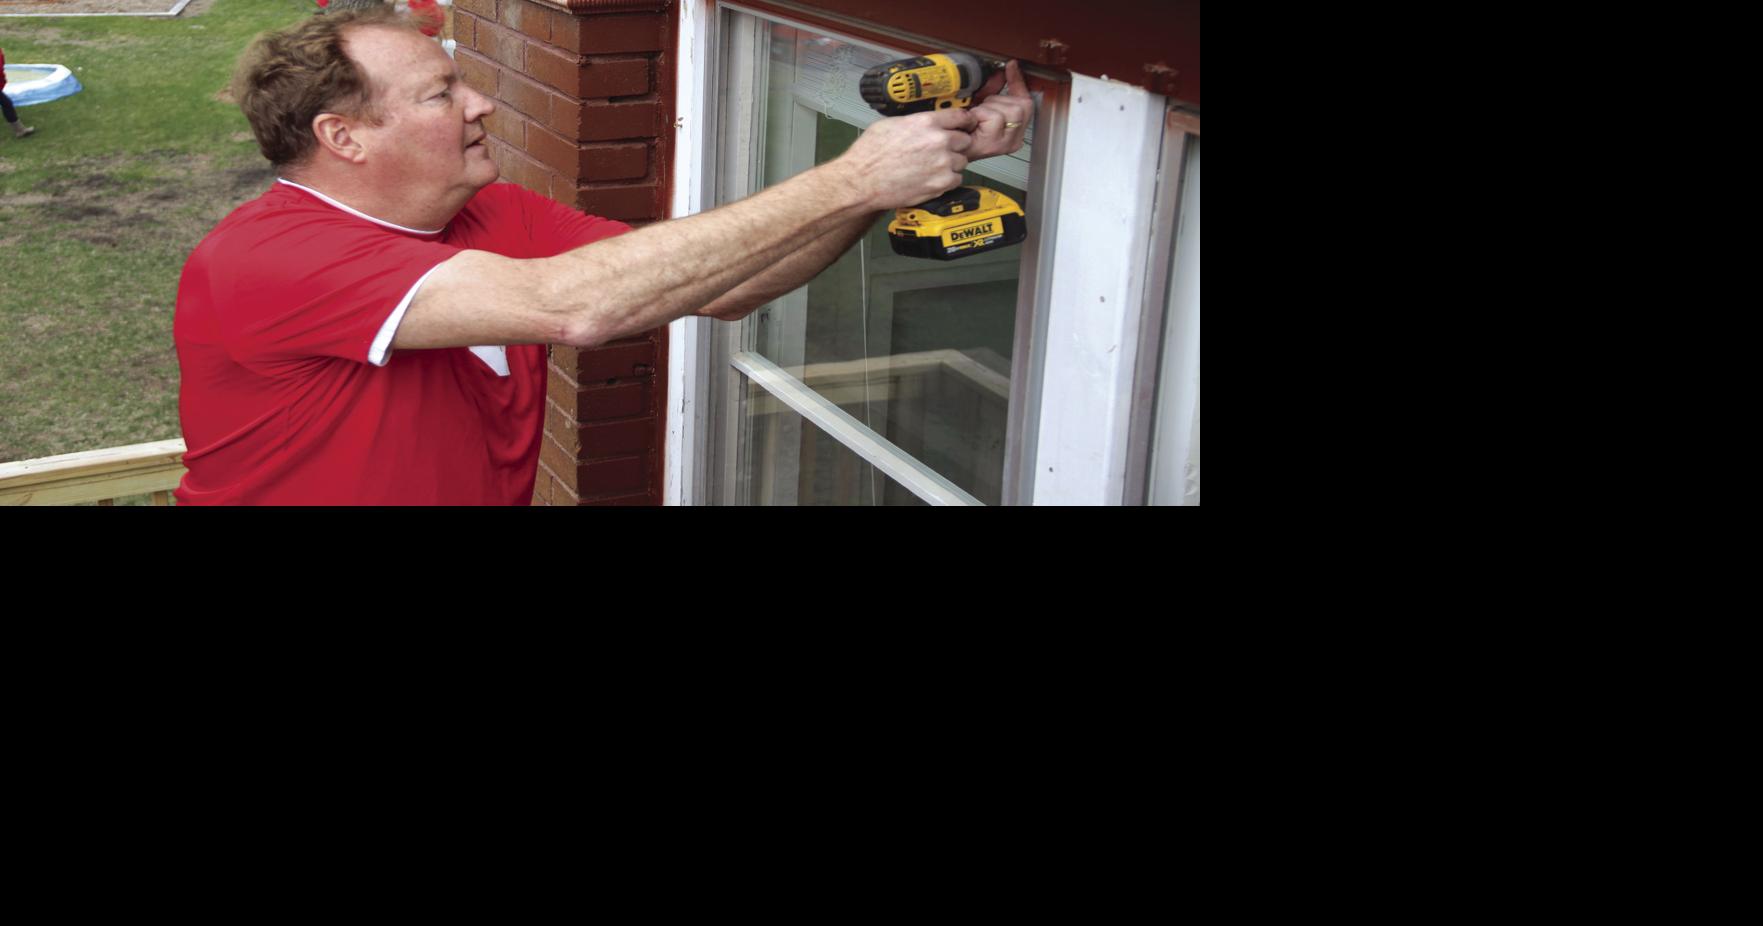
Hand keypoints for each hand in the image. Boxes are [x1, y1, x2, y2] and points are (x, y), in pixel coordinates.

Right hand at [835, 107, 976, 210]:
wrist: (862, 182)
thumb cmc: (869, 154)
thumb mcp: (891, 124)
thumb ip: (915, 121)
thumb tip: (925, 122)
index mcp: (927, 122)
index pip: (960, 116)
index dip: (963, 122)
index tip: (964, 125)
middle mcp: (939, 141)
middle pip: (964, 140)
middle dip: (955, 145)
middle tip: (941, 151)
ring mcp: (942, 164)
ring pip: (961, 161)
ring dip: (951, 164)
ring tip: (932, 167)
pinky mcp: (941, 184)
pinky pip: (956, 180)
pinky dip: (947, 180)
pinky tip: (931, 179)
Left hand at [967, 60, 1031, 159]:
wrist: (948, 147)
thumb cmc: (962, 131)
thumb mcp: (982, 107)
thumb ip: (994, 91)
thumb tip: (1001, 73)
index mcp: (1014, 132)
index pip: (1026, 103)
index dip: (1018, 82)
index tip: (1011, 66)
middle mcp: (1014, 140)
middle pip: (1021, 106)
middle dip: (1000, 101)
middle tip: (983, 110)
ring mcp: (1006, 143)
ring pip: (1011, 110)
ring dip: (989, 108)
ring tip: (977, 118)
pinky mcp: (995, 143)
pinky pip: (995, 116)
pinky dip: (981, 114)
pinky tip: (973, 123)